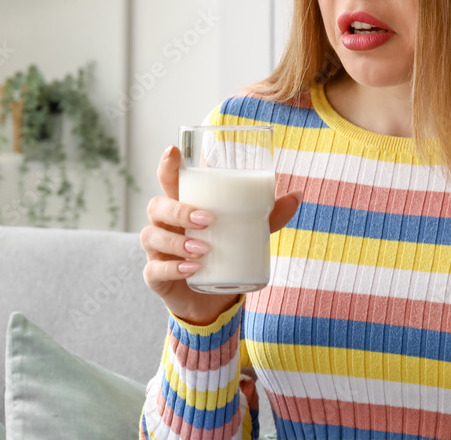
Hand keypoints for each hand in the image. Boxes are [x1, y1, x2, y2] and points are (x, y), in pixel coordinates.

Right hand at [140, 144, 302, 325]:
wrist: (213, 299)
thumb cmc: (224, 254)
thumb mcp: (247, 232)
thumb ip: (268, 215)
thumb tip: (298, 195)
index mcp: (183, 206)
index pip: (168, 181)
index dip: (167, 166)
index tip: (175, 151)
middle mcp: (165, 225)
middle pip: (157, 206)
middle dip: (179, 209)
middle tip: (208, 219)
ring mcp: (157, 250)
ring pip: (152, 236)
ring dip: (178, 240)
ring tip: (204, 248)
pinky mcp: (156, 277)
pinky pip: (154, 269)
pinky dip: (172, 268)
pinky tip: (191, 269)